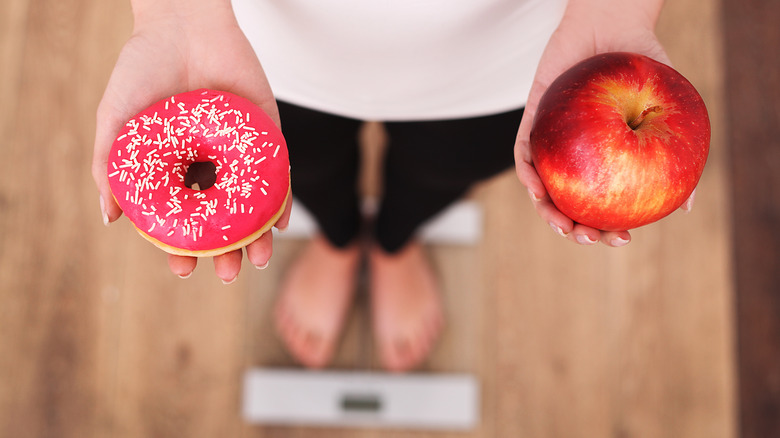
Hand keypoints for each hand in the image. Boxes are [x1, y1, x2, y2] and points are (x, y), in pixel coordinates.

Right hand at [91, 2, 290, 281]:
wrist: (181, 24)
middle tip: (227, 273)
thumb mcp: (116, 120)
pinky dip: (281, 200)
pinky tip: (278, 224)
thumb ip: (109, 167)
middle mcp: (209, 166)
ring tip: (254, 260)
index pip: (183, 218)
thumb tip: (110, 218)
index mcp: (176, 169)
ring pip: (251, 204)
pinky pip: (278, 173)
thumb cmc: (142, 70)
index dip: (183, 247)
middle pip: (222, 219)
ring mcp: (239, 153)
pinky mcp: (266, 134)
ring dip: (255, 236)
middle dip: (225, 251)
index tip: (183, 269)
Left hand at [514, 0, 692, 246]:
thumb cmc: (643, 66)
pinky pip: (524, 154)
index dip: (607, 228)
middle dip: (575, 230)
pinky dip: (528, 174)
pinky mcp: (532, 122)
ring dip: (548, 212)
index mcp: (605, 160)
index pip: (602, 204)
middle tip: (588, 238)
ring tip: (563, 225)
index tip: (620, 239)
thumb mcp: (666, 110)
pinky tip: (538, 188)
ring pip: (543, 188)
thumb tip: (687, 206)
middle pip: (569, 204)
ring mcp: (552, 142)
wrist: (613, 26)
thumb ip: (674, 154)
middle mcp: (577, 156)